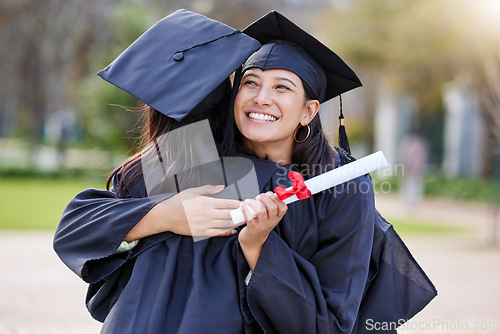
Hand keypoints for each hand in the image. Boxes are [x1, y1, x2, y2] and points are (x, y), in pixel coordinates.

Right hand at [125, 184, 241, 240]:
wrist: (167, 216)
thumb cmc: (179, 202)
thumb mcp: (193, 191)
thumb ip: (209, 189)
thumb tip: (221, 186)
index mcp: (207, 202)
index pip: (228, 203)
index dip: (239, 204)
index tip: (246, 203)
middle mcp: (208, 213)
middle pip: (230, 214)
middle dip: (241, 214)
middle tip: (250, 213)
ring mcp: (206, 224)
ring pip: (226, 224)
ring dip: (237, 223)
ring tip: (245, 221)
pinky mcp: (202, 232)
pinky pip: (218, 233)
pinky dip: (227, 232)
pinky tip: (233, 231)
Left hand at [238, 191, 286, 269]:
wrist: (253, 241)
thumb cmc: (260, 225)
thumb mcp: (270, 217)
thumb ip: (270, 206)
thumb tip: (268, 193)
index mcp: (277, 217)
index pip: (283, 207)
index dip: (276, 198)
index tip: (269, 194)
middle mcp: (271, 221)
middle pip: (272, 207)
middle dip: (264, 198)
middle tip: (258, 197)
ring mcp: (262, 225)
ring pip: (261, 211)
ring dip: (253, 203)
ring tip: (249, 201)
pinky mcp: (252, 228)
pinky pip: (249, 217)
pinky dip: (245, 209)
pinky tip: (242, 206)